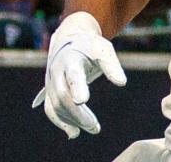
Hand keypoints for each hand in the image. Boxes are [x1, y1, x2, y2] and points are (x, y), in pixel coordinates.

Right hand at [32, 12, 126, 138]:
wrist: (70, 38)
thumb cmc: (90, 46)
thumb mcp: (103, 50)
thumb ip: (112, 66)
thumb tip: (121, 83)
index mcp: (71, 59)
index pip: (73, 75)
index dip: (77, 87)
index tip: (83, 100)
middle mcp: (57, 71)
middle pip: (62, 96)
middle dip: (77, 113)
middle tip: (95, 127)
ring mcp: (50, 82)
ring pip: (55, 105)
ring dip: (72, 121)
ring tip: (93, 128)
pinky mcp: (49, 90)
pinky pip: (51, 109)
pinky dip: (61, 122)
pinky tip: (74, 133)